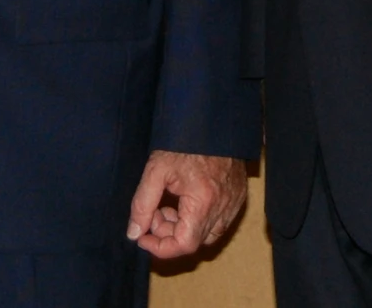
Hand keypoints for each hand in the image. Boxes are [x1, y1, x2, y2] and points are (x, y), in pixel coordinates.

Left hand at [126, 150, 246, 259]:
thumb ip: (142, 204)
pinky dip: (199, 220)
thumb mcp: (156, 170)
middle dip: (168, 233)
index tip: (144, 237)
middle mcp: (223, 208)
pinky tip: (187, 201)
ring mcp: (233, 204)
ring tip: (170, 204)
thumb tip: (134, 233)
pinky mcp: (238, 198)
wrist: (213, 123)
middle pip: (193, 241)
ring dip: (184, 228)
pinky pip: (218, 222)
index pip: (184, 245)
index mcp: (203, 202)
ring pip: (207, 235)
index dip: (161, 248)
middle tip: (155, 211)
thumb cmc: (184, 143)